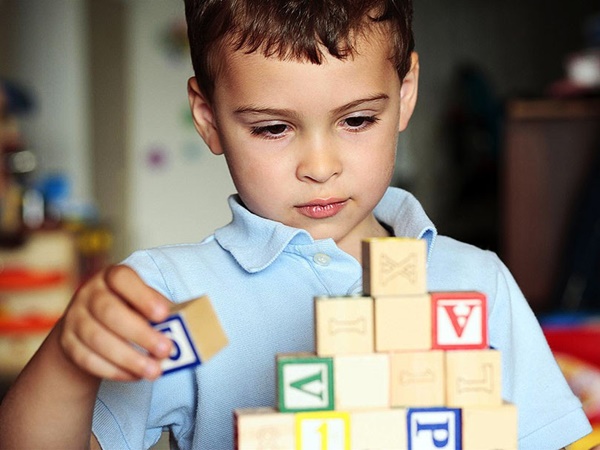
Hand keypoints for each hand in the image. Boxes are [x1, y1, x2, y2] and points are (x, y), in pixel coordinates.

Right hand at [58, 265, 172, 380]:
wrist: (88, 327)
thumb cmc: (129, 310)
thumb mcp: (142, 302)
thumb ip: (158, 311)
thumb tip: (182, 328)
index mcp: (112, 277)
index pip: (122, 278)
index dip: (143, 296)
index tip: (164, 315)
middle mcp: (89, 294)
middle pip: (109, 312)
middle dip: (140, 334)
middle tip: (165, 350)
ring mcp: (74, 318)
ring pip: (97, 339)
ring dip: (129, 358)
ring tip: (154, 371)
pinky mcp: (67, 343)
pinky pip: (88, 359)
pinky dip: (114, 370)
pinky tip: (135, 376)